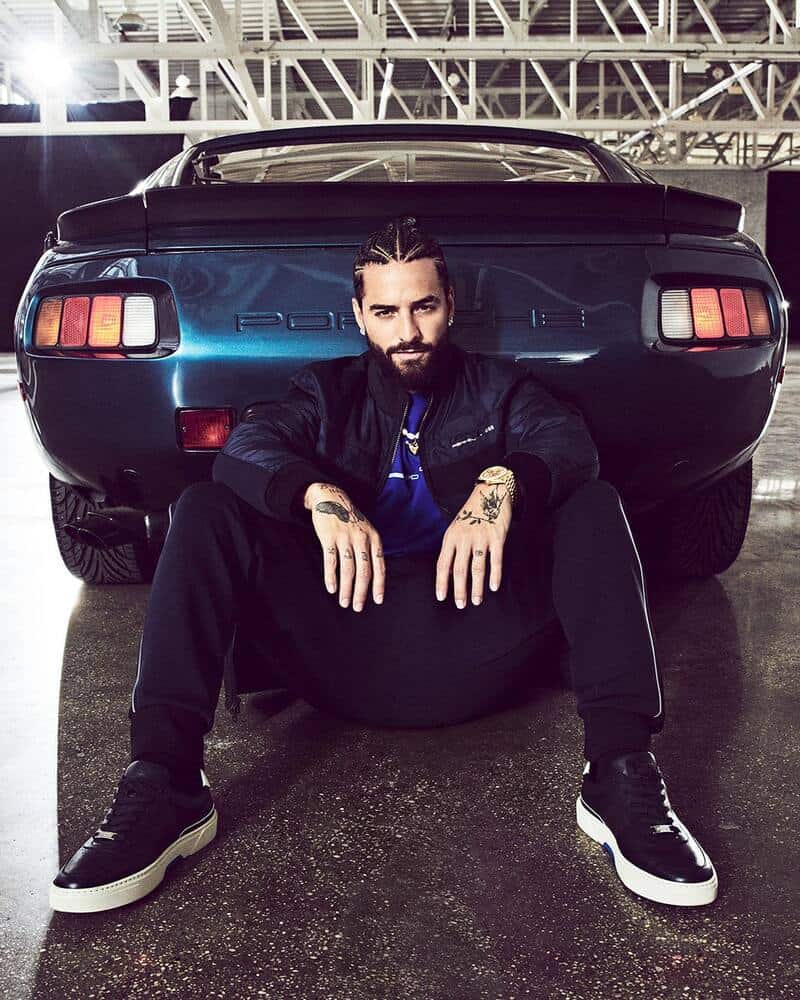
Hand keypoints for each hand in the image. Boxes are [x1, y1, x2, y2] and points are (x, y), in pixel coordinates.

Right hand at [304, 483, 384, 611]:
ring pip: (348, 570)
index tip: (377, 600)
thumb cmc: (350, 518)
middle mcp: (362, 539)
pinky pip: (331, 561)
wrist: (331, 498)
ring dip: (346, 589)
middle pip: (364, 572)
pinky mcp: (329, 538)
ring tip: (344, 602)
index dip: (379, 585)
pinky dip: (331, 577)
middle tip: (358, 607)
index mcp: (374, 538)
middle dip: (361, 592)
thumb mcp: (367, 530)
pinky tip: (331, 588)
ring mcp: (345, 538)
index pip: (379, 566)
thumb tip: (374, 576)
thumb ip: (371, 549)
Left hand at [435, 482, 512, 607]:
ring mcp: (481, 538)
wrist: (490, 493)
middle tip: (460, 605)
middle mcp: (464, 539)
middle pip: (460, 570)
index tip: (441, 597)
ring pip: (477, 568)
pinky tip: (494, 587)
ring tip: (476, 601)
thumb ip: (452, 549)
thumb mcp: (455, 528)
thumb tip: (450, 573)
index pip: (443, 564)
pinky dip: (495, 575)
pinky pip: (496, 561)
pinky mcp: (497, 538)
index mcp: (451, 537)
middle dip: (459, 590)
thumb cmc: (471, 514)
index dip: (442, 582)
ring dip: (476, 587)